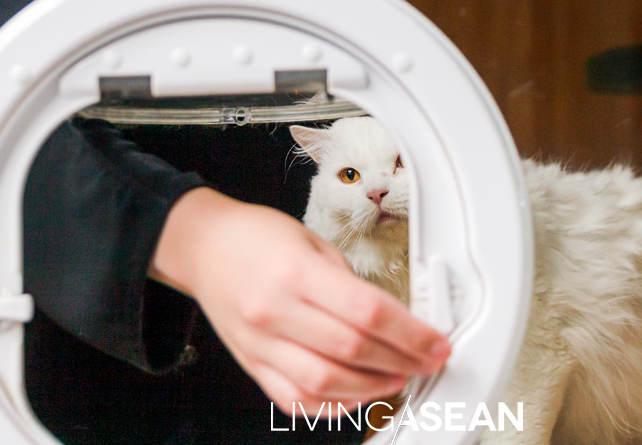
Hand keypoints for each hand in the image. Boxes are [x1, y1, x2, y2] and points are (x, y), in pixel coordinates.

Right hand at [150, 187, 450, 408]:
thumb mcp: (312, 243)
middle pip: (352, 350)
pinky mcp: (252, 365)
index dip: (411, 333)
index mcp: (296, 272)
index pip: (367, 311)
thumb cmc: (257, 238)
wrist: (205, 247)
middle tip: (427, 360)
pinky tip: (357, 393)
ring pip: (325, 383)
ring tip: (398, 377)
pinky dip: (333, 404)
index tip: (435, 342)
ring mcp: (260, 343)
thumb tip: (395, 319)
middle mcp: (275, 310)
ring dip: (373, 388)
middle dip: (402, 361)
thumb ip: (350, 283)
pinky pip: (296, 400)